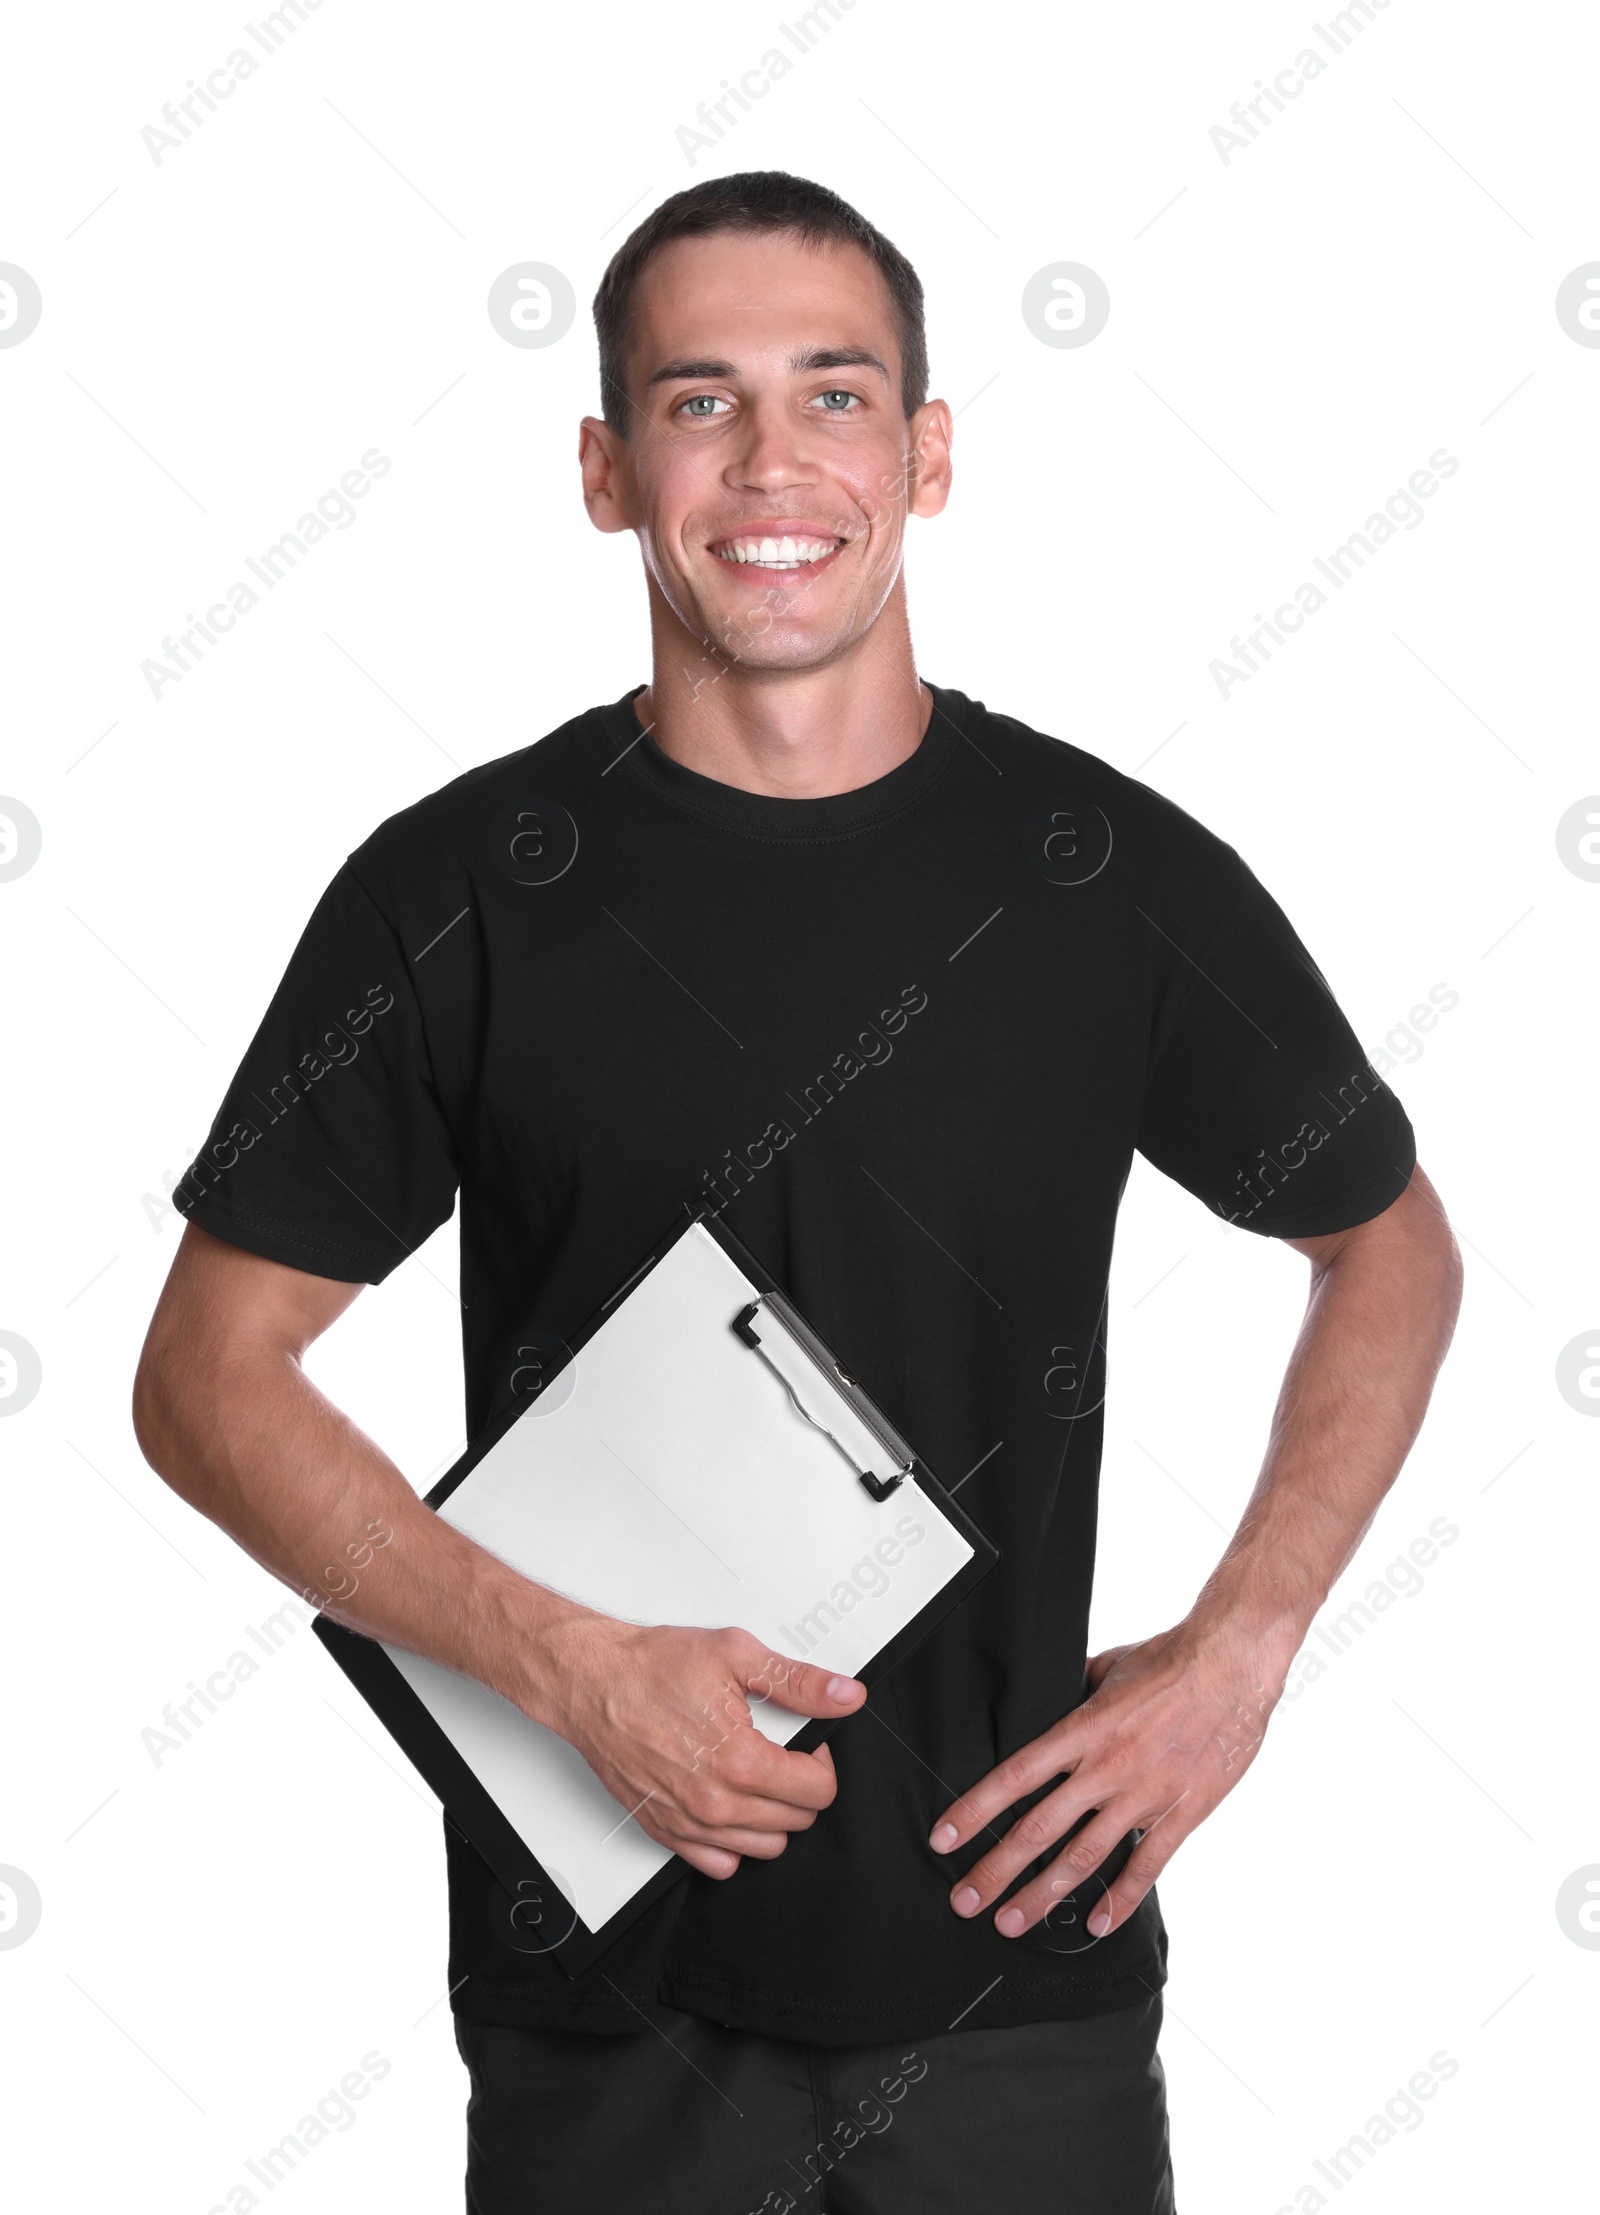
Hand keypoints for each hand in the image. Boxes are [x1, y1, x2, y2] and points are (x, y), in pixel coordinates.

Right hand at [546, 1618, 865, 1879]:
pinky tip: (728, 1802)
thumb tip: (844, 1696)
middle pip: (796, 1821)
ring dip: (772, 1815)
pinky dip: (733, 1841)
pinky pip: (720, 1864)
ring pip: (764, 1847)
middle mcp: (716, 1801)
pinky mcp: (666, 1831)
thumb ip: (799, 1682)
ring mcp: (689, 1822)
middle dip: (800, 1785)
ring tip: (756, 1775)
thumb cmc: (651, 1667)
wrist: (592, 1682)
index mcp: (740, 1760)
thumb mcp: (735, 1655)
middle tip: (779, 1751)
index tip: (807, 1743)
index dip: (821, 1762)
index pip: (818, 1792)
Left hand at [928, 1620, 1287, 1938]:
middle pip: (1038, 1828)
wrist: (1232, 1664)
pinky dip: (1121, 1899)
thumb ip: (1076, 1693)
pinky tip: (1098, 1924)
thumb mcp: (1107, 1667)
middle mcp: (1106, 1768)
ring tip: (1012, 1921)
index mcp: (1083, 1730)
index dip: (975, 1810)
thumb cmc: (1171, 1659)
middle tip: (965, 1901)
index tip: (945, 1839)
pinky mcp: (1182, 1812)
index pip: (1015, 1777)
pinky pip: (1147, 1865)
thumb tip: (1051, 1699)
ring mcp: (1144, 1794)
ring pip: (1083, 1856)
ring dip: (1043, 1894)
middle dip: (996, 1869)